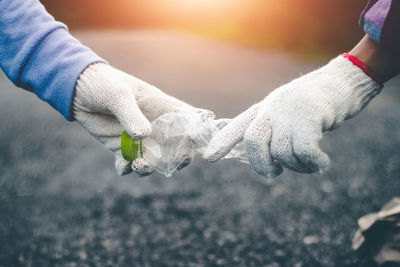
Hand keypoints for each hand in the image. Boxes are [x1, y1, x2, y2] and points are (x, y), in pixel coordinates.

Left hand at [73, 63, 198, 175]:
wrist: (76, 89)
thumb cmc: (102, 83)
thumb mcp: (118, 95)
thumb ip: (131, 115)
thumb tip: (144, 136)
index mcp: (160, 106)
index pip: (186, 120)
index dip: (196, 132)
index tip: (194, 143)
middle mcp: (153, 124)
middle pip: (176, 146)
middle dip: (178, 158)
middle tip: (171, 164)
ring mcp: (137, 137)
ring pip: (153, 159)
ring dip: (149, 167)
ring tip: (137, 165)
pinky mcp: (120, 146)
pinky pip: (128, 164)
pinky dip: (126, 168)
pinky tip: (120, 165)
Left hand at [205, 55, 380, 177]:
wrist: (343, 82)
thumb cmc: (313, 105)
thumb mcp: (287, 113)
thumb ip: (273, 131)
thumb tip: (269, 163)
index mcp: (264, 109)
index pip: (238, 126)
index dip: (223, 142)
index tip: (209, 158)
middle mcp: (273, 108)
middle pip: (254, 141)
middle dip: (261, 165)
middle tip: (274, 174)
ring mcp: (290, 110)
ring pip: (282, 152)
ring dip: (298, 167)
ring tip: (311, 164)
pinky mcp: (311, 114)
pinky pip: (304, 150)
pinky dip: (314, 163)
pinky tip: (321, 163)